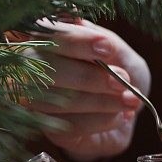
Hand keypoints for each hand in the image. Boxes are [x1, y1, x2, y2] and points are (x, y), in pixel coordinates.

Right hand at [22, 19, 150, 161]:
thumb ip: (106, 43)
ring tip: (130, 100)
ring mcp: (34, 100)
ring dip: (100, 102)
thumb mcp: (120, 52)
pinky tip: (120, 116)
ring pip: (57, 100)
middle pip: (42, 68)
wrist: (126, 110)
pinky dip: (101, 120)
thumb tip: (99, 43)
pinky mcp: (47, 128)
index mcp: (46, 38)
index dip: (75, 40)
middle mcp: (31, 67)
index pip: (46, 33)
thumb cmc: (118, 72)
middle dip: (87, 76)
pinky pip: (69, 125)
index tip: (106, 47)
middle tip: (122, 81)